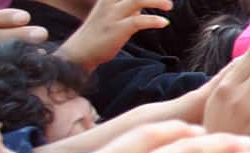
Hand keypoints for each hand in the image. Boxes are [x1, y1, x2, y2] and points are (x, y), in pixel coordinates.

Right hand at [55, 0, 170, 70]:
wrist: (80, 51)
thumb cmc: (98, 33)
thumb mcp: (111, 15)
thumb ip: (127, 8)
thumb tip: (143, 5)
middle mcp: (109, 3)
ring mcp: (112, 16)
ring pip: (136, 0)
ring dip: (156, 1)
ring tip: (169, 5)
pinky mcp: (116, 30)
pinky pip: (137, 21)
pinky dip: (152, 20)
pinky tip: (164, 22)